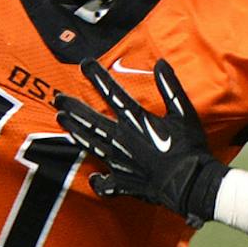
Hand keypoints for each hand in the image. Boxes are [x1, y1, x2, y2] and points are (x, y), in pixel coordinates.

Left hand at [53, 59, 228, 224]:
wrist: (190, 183)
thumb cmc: (189, 147)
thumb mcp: (184, 112)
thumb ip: (170, 86)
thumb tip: (161, 63)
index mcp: (136, 121)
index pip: (111, 93)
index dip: (97, 77)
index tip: (84, 64)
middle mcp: (121, 139)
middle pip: (90, 120)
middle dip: (73, 107)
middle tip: (58, 98)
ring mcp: (119, 162)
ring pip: (89, 144)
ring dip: (74, 131)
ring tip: (61, 120)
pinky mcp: (123, 182)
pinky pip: (106, 183)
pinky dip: (99, 181)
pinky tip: (93, 178)